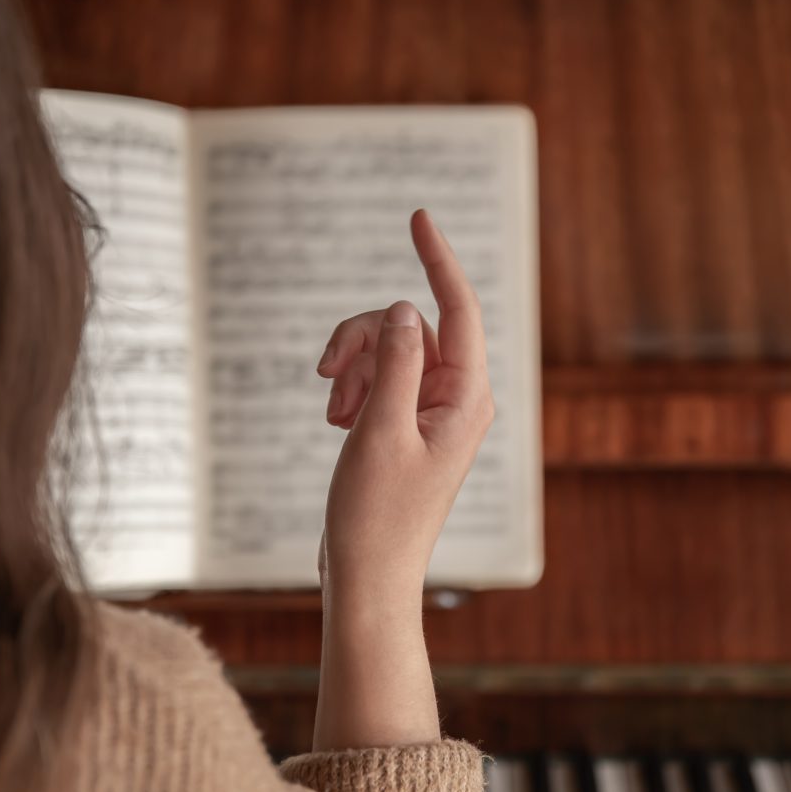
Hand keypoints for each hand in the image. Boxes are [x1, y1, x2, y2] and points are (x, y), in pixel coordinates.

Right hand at [315, 209, 493, 601]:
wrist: (368, 576)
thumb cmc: (377, 515)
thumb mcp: (381, 430)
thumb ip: (396, 363)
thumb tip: (406, 308)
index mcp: (466, 397)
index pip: (458, 308)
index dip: (438, 258)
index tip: (418, 215)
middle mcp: (458, 398)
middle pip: (410, 327)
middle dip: (362, 338)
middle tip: (324, 371)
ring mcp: (433, 411)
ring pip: (389, 350)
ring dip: (353, 368)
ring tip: (332, 412)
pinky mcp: (408, 424)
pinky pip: (381, 379)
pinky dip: (353, 388)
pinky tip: (336, 419)